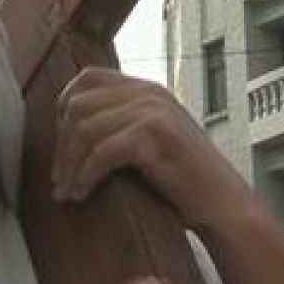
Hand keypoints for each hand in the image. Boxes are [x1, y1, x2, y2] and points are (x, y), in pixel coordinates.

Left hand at [51, 67, 255, 231]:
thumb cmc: (183, 181)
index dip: (64, 109)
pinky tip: (82, 194)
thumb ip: (121, 122)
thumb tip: (68, 130)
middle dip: (62, 145)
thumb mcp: (150, 138)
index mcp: (146, 89)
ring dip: (69, 165)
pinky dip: (84, 176)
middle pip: (78, 104)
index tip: (63, 148)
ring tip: (68, 192)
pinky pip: (101, 152)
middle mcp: (149, 92)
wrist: (223, 205)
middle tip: (60, 179)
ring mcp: (153, 111)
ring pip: (85, 129)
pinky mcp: (155, 136)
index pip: (88, 78)